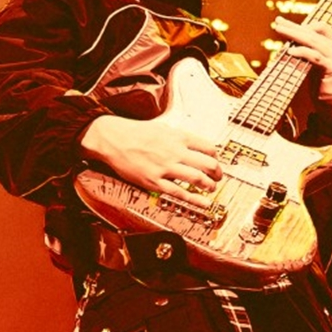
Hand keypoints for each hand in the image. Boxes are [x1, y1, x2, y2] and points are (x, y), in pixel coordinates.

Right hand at [80, 114, 222, 204]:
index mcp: (178, 137)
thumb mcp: (162, 128)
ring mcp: (165, 167)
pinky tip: (204, 203)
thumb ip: (179, 138)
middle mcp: (175, 151)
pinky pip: (179, 192)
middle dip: (217, 173)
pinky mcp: (154, 181)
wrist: (113, 138)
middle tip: (218, 177)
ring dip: (209, 185)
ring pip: (197, 179)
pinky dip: (195, 199)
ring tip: (211, 188)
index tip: (215, 163)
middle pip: (208, 164)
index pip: (208, 148)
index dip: (216, 158)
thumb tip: (193, 146)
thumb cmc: (135, 133)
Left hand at [272, 17, 331, 121]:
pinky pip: (314, 56)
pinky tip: (290, 51)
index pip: (321, 26)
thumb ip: (309, 53)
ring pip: (312, 41)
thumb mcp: (316, 66)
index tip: (286, 25)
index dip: (303, 25)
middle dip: (293, 27)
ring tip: (279, 31)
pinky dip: (301, 52)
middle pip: (313, 31)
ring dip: (293, 35)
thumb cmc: (323, 87)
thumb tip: (289, 44)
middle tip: (277, 23)